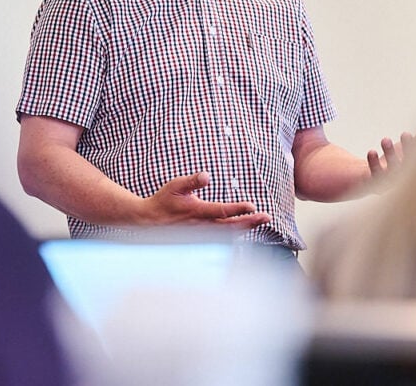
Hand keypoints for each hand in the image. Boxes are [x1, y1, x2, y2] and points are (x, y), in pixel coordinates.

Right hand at [141, 171, 271, 230]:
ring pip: (227, 235)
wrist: (148, 221)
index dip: (238, 209)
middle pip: (230, 227)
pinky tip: (243, 230)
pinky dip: (234, 235)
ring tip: (259, 221)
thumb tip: (206, 176)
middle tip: (266, 217)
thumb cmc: (163, 201)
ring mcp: (201, 235)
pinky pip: (221, 239)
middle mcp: (201, 226)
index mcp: (197, 212)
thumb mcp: (175, 186)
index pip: (222, 212)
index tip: (252, 206)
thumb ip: (191, 181)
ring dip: (244, 229)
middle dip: (250, 222)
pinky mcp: (200, 239)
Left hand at [366, 124, 415, 191]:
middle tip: (405, 134)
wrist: (371, 179)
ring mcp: (389, 182)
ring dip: (390, 154)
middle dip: (408, 149)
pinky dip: (373, 163)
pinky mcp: (374, 183)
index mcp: (414, 169)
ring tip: (385, 139)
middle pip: (408, 164)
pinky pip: (374, 175)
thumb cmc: (394, 161)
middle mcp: (404, 177)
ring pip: (391, 170)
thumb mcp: (408, 149)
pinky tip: (372, 152)